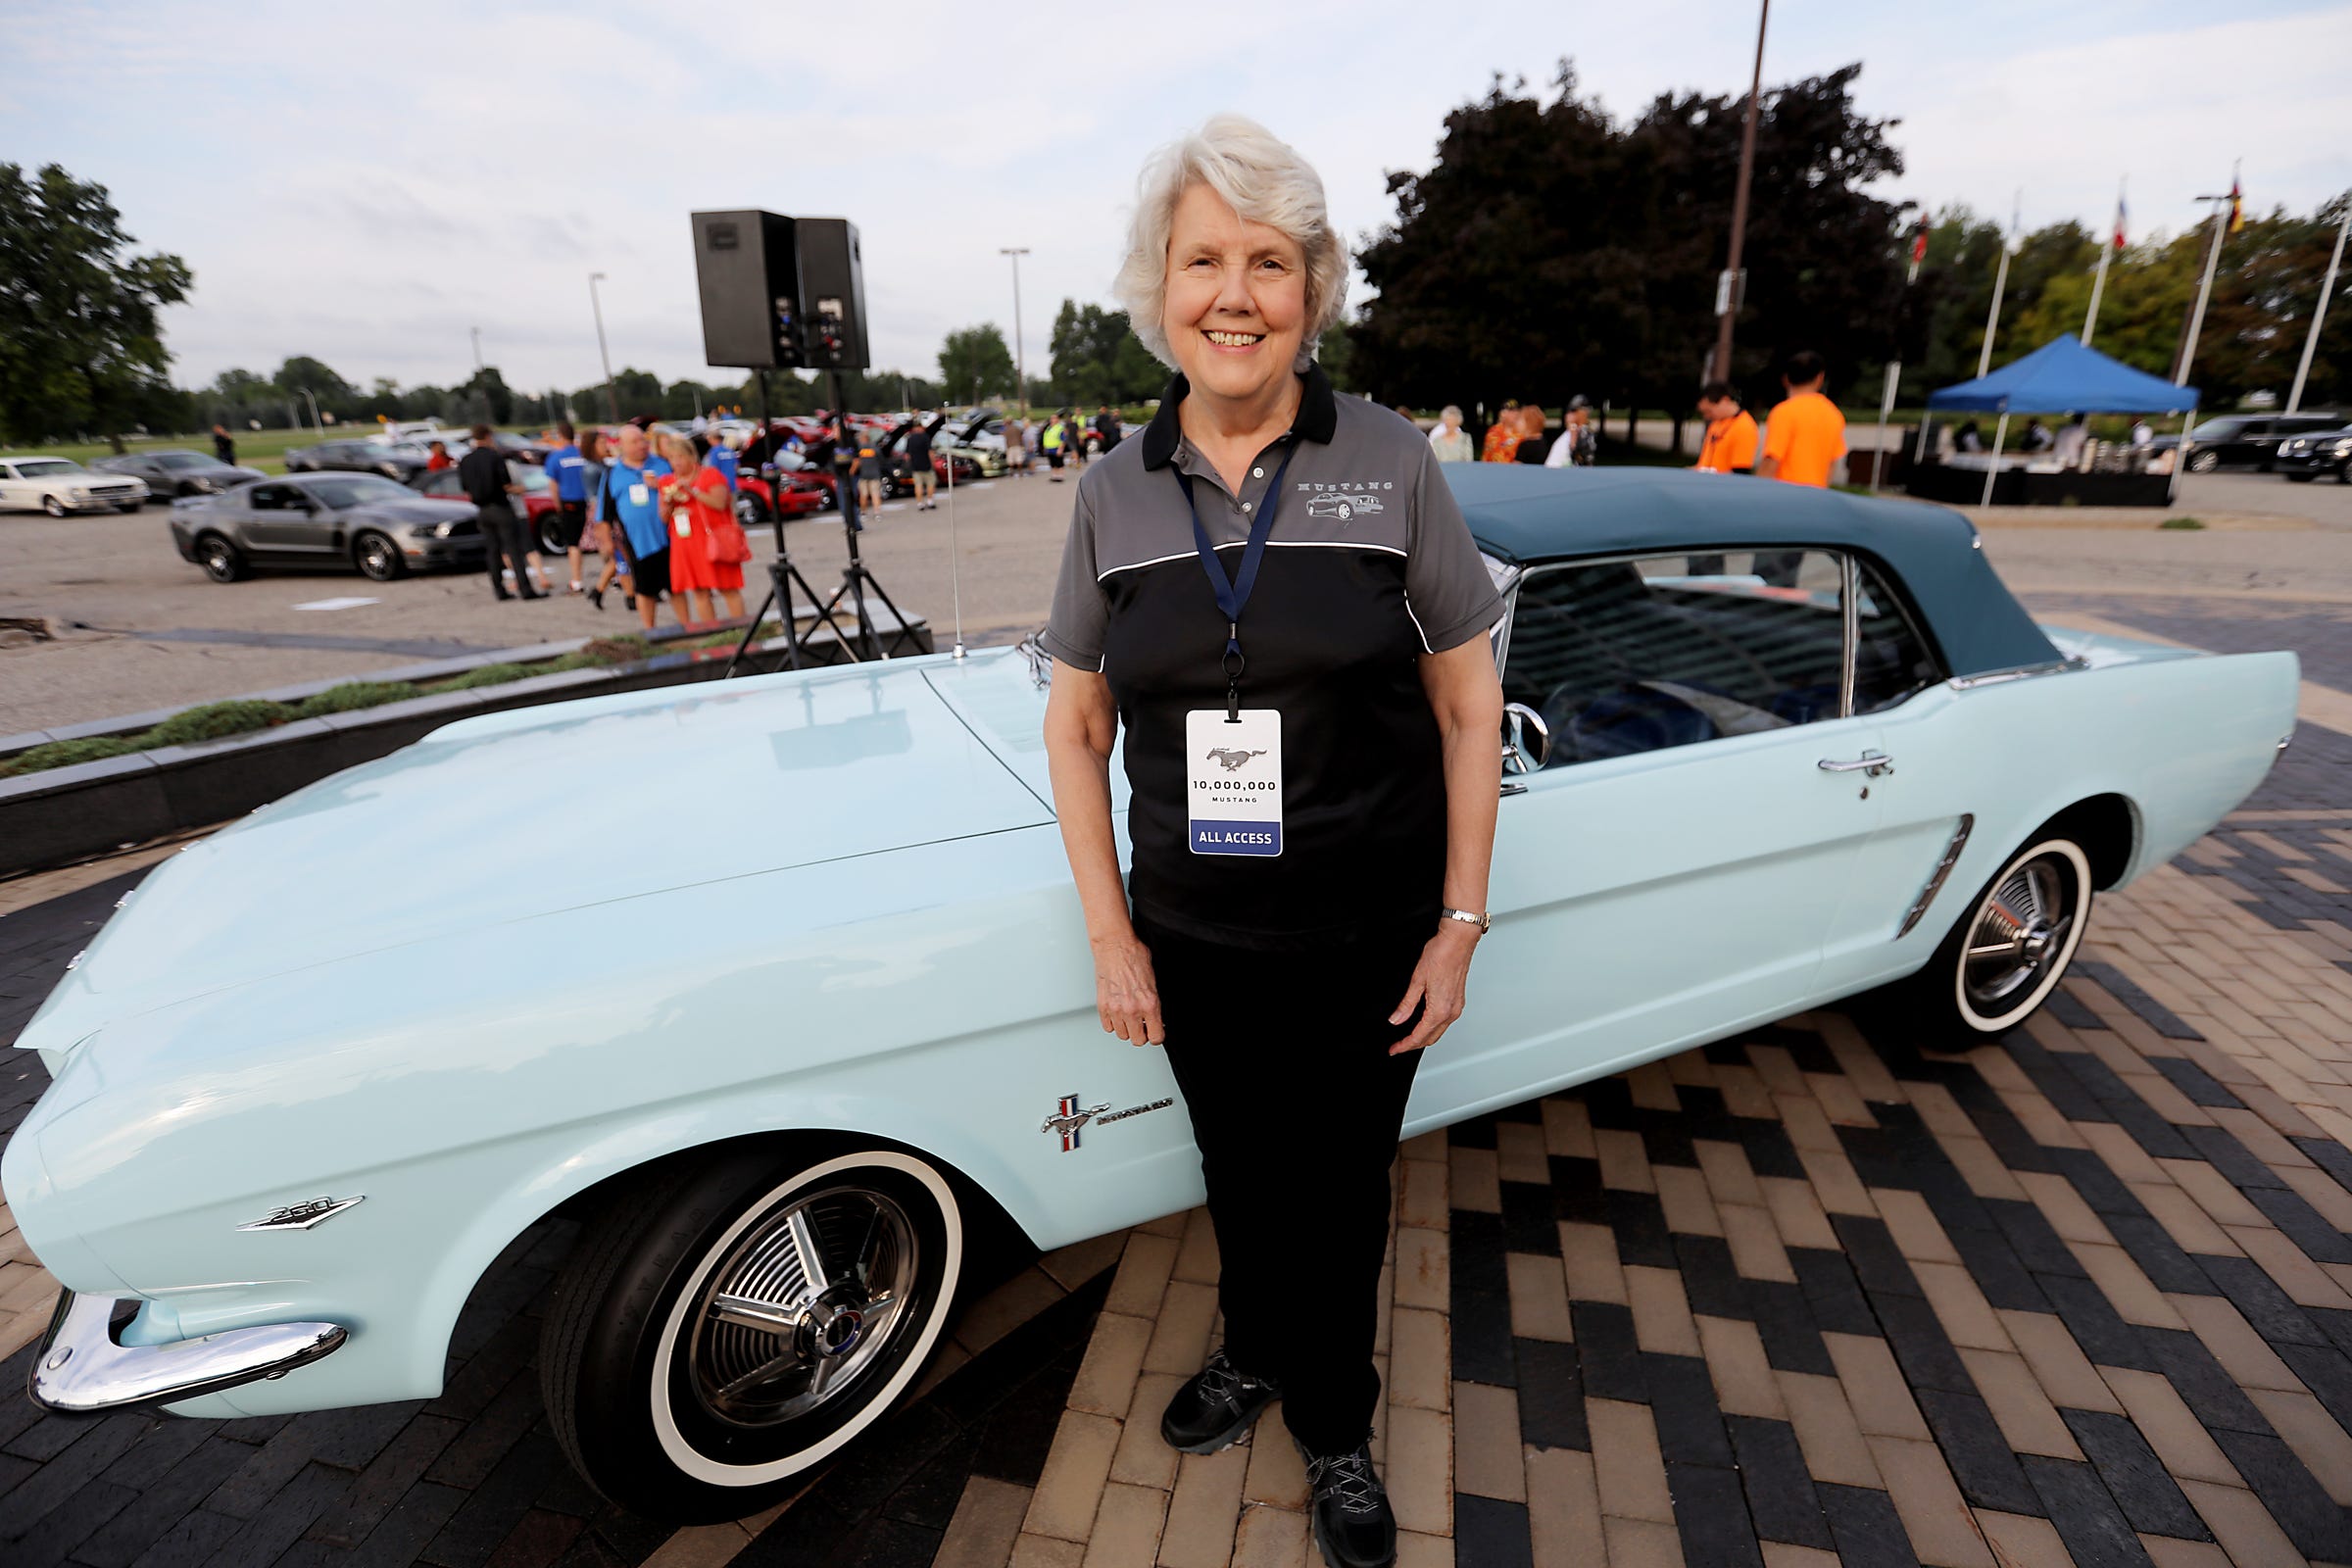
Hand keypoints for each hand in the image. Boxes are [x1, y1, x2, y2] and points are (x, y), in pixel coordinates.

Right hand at [1092, 933, 1164, 1046]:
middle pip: (1138, 1040)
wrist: (1114, 944)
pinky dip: (1113, 1022)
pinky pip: (1108, 1026)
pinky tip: (1118, 1013)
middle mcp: (1132, 1009)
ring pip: (1122, 1035)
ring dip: (1127, 1028)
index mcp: (1149, 1003)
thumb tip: (1157, 1016)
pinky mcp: (1102, 1006)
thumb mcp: (1153, 979)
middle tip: (1143, 1025)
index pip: (1156, 1037)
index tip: (1156, 1031)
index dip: (1157, 1035)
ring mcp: (1115, 1009)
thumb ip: (1154, 1001)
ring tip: (1129, 1016)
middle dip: (1142, 1034)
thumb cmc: (1134, 955)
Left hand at [1388, 921, 1478, 1054]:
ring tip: (1408, 1037)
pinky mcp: (1458, 1001)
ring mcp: (1456, 1007)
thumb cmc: (1440, 954)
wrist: (1458, 941)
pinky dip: (1432, 1027)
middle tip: (1398, 1046)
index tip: (1394, 1049)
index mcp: (1439, 1009)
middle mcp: (1451, 1011)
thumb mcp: (1417, 980)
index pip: (1419, 1036)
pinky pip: (1444, 1022)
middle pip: (1430, 1038)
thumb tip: (1396, 1019)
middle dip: (1413, 1044)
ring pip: (1439, 1032)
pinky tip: (1423, 1023)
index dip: (1404, 1045)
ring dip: (1424, 1037)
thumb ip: (1407, 1004)